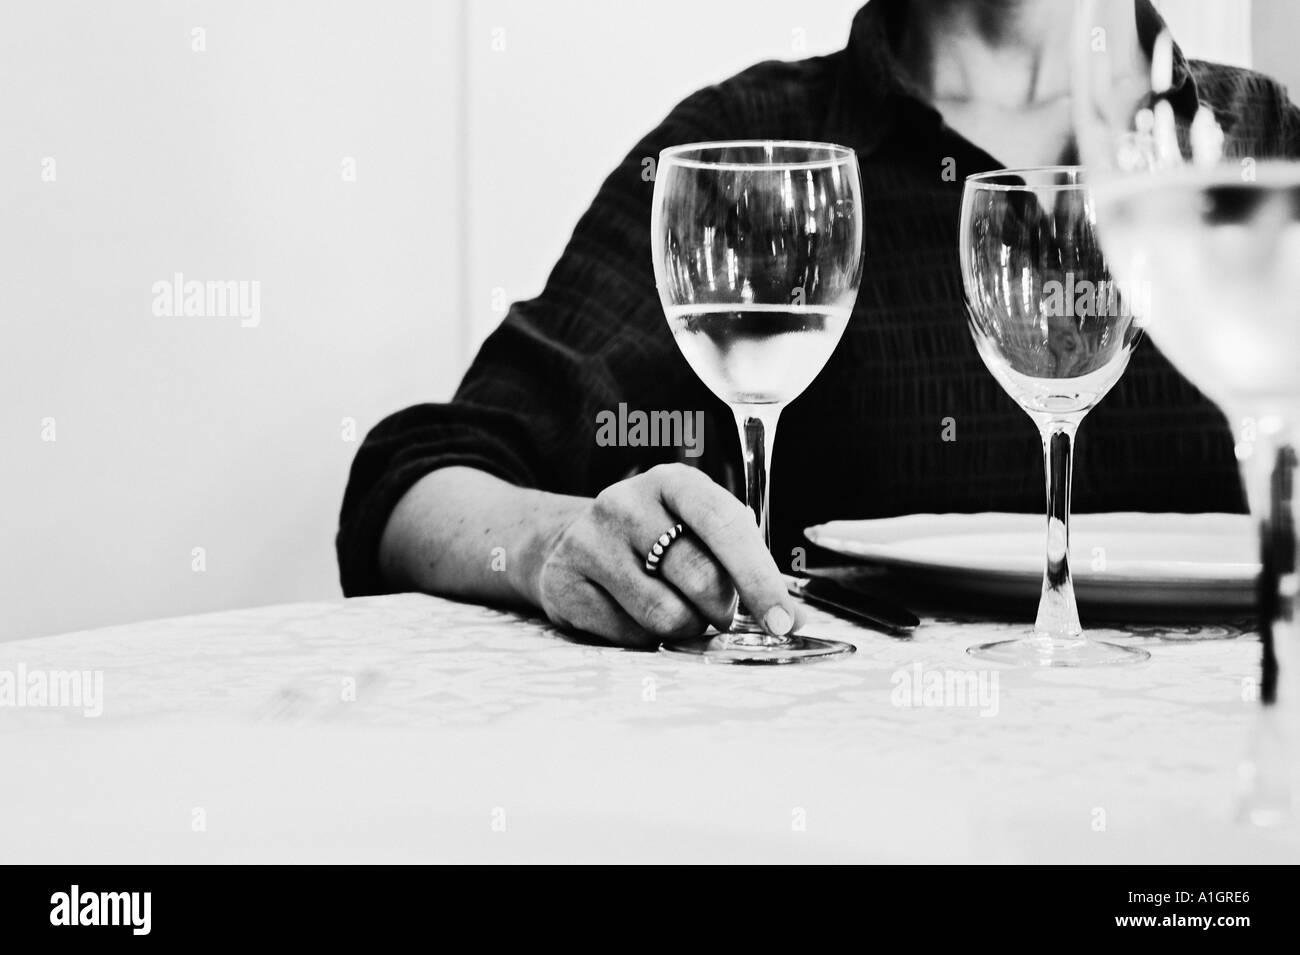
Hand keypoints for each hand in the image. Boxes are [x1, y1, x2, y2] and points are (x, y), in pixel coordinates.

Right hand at [527, 463, 802, 648]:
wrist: (571, 543)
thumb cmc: (656, 540)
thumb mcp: (696, 526)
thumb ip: (742, 559)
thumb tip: (792, 617)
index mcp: (672, 482)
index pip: (726, 525)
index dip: (760, 578)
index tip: (784, 621)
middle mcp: (626, 504)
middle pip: (701, 580)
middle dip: (722, 610)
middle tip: (718, 612)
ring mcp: (589, 543)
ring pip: (666, 616)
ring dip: (685, 627)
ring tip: (675, 609)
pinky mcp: (565, 586)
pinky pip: (630, 637)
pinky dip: (646, 638)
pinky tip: (634, 614)